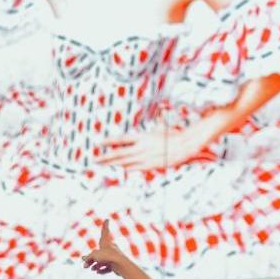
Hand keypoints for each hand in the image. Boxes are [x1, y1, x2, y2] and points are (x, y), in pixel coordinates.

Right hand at [82, 221, 131, 275]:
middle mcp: (110, 248)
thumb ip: (88, 257)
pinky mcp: (116, 265)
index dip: (105, 225)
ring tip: (91, 268)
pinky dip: (102, 270)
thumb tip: (84, 260)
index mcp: (106, 242)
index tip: (107, 219)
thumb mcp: (94, 255)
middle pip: (99, 252)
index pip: (105, 231)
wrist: (121, 265)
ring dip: (96, 265)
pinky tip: (97, 272)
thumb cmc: (108, 256)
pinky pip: (108, 267)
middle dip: (91, 258)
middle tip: (85, 265)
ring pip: (103, 260)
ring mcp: (113, 256)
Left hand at [97, 124, 213, 170]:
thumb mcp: (161, 127)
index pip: (121, 139)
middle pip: (119, 153)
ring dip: (113, 164)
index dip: (109, 141)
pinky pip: (136, 168)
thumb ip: (157, 120)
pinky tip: (120, 169)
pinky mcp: (151, 166)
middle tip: (94, 159)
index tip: (98, 143)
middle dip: (105, 157)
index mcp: (142, 137)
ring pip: (125, 162)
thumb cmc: (173, 135)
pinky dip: (127, 168)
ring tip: (103, 165)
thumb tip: (160, 109)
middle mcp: (141, 148)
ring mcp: (145, 158)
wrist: (184, 145)